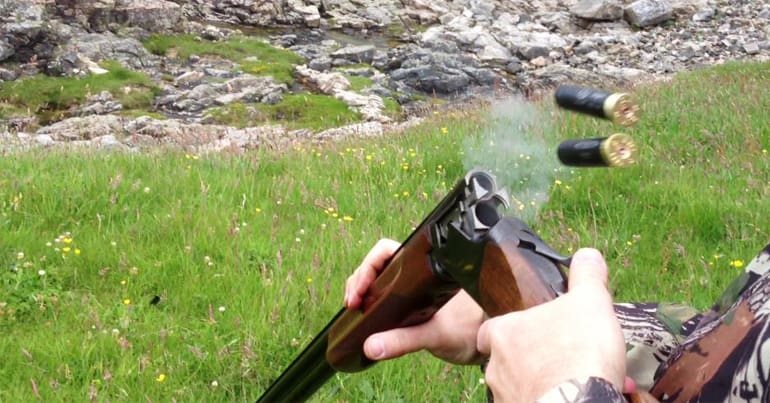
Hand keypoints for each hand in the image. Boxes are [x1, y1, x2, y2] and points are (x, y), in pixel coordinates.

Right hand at [344, 239, 485, 363]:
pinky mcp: (409, 305)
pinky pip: (383, 295)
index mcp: (423, 270)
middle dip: (359, 280)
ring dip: (361, 290)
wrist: (488, 342)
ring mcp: (411, 289)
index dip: (368, 265)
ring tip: (353, 308)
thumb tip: (370, 346)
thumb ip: (403, 340)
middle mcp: (416, 275)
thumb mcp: (434, 335)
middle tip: (351, 303)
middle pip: (377, 264)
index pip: (386, 251)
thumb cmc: (470, 331)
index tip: (359, 290)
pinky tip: (362, 315)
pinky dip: (369, 301)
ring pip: (378, 279)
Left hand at [476, 248, 625, 401]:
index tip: (527, 332)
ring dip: (543, 383)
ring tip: (573, 381)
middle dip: (532, 360)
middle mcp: (496, 368)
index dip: (507, 330)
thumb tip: (588, 255)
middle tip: (562, 359)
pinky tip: (574, 398)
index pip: (490, 330)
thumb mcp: (590, 301)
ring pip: (520, 387)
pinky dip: (550, 400)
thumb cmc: (578, 350)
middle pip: (507, 361)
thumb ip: (587, 276)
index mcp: (503, 333)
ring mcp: (506, 396)